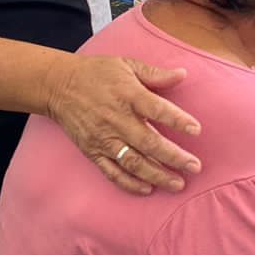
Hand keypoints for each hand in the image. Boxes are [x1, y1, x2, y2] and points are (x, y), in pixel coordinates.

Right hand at [42, 54, 201, 193]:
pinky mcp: (93, 151)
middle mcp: (117, 120)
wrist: (58, 86)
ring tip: (178, 183)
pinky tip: (148, 189)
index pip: (157, 110)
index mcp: (129, 95)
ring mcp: (104, 139)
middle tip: (195, 167)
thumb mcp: (127, 65)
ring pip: (134, 162)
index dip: (178, 120)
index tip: (197, 130)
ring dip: (157, 175)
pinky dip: (130, 183)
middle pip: (149, 143)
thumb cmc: (97, 73)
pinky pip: (112, 172)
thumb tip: (183, 74)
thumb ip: (155, 74)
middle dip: (174, 157)